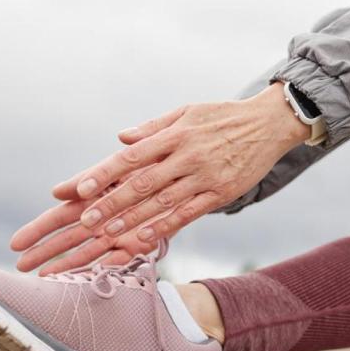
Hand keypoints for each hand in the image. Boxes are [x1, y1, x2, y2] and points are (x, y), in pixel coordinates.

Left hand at [11, 82, 309, 273]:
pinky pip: (189, 214)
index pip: (132, 156)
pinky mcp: (221, 193)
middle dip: (111, 203)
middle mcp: (188, 156)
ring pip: (162, 203)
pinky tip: (144, 239)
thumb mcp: (188, 111)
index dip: (105, 174)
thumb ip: (153, 127)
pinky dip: (164, 227)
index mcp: (176, 134)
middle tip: (84, 220)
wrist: (270, 123)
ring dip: (132, 221)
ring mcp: (205, 176)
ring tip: (106, 235)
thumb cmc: (224, 116)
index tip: (79, 189)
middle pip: (143, 183)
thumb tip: (121, 138)